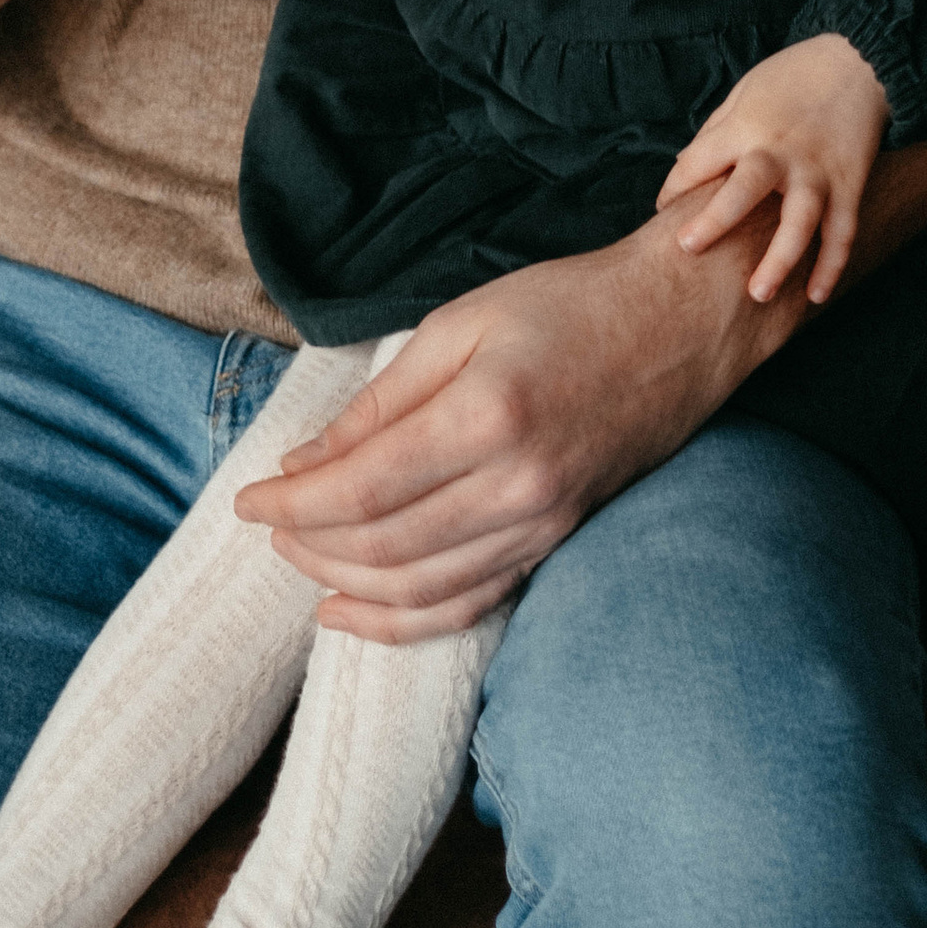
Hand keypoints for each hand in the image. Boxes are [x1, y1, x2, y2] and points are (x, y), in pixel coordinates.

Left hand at [231, 222, 797, 640]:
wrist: (680, 325)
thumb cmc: (568, 306)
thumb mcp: (463, 322)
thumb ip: (383, 399)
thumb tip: (306, 462)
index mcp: (487, 416)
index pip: (362, 487)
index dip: (292, 505)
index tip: (246, 501)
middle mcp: (517, 486)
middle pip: (382, 546)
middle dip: (308, 544)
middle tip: (268, 524)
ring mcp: (543, 524)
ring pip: (420, 588)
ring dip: (345, 584)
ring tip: (299, 561)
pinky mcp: (557, 542)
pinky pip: (470, 603)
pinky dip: (403, 622)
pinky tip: (351, 614)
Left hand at [655, 32, 888, 307]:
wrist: (859, 60)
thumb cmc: (792, 74)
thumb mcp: (743, 92)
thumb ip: (715, 131)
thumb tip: (685, 167)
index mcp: (746, 127)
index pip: (698, 162)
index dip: (676, 188)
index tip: (666, 212)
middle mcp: (780, 152)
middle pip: (745, 191)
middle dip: (714, 221)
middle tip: (688, 249)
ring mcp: (818, 172)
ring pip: (800, 223)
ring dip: (780, 261)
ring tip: (759, 294)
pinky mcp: (850, 185)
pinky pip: (842, 232)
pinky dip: (831, 266)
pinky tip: (815, 296)